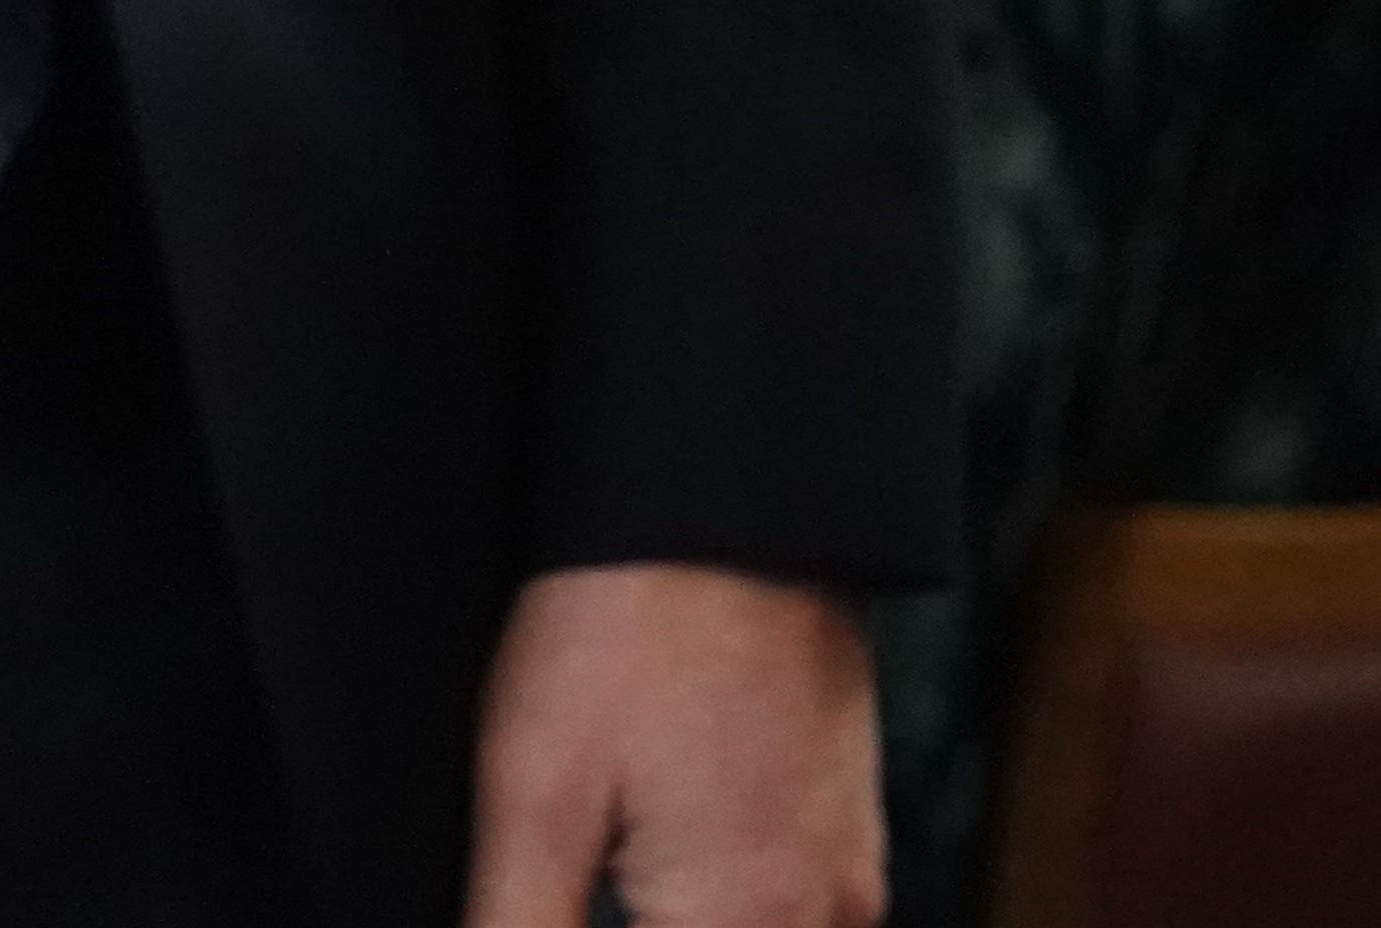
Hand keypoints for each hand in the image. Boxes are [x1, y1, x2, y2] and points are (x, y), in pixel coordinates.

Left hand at [463, 564, 881, 927]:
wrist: (734, 494)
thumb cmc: (633, 620)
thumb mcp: (535, 797)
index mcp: (748, 919)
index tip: (544, 913)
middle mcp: (822, 915)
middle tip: (574, 891)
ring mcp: (844, 875)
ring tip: (603, 887)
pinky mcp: (844, 836)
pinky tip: (652, 897)